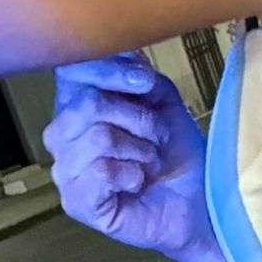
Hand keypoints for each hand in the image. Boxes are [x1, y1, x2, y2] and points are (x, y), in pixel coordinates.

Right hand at [46, 52, 259, 261]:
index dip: (108, 71)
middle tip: (158, 137)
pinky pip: (101, 172)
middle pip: (86, 104)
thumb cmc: (177, 158)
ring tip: (150, 163)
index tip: (145, 82)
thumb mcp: (162, 104)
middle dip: (136, 118)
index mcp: (77, 109)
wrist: (198, 206)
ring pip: (98, 138)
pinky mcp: (77, 204)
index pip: (70, 73)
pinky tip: (139, 184)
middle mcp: (63, 138)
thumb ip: (138, 76)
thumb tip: (125, 55)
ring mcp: (66, 172)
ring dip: (139, 149)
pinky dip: (132, 175)